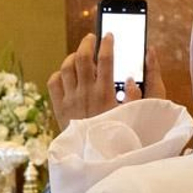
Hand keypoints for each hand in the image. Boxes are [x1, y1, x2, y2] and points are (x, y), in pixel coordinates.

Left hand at [47, 34, 164, 130]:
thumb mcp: (134, 116)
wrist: (95, 158)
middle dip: (88, 42)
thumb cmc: (119, 136)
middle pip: (82, 56)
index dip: (108, 42)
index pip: (105, 58)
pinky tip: (68, 73)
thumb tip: (130, 76)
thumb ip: (137, 95)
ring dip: (74, 55)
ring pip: (67, 66)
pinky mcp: (59, 108)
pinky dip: (60, 73)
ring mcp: (70, 100)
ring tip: (81, 53)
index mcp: (105, 94)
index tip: (109, 34)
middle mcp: (85, 94)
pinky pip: (54, 82)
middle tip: (93, 37)